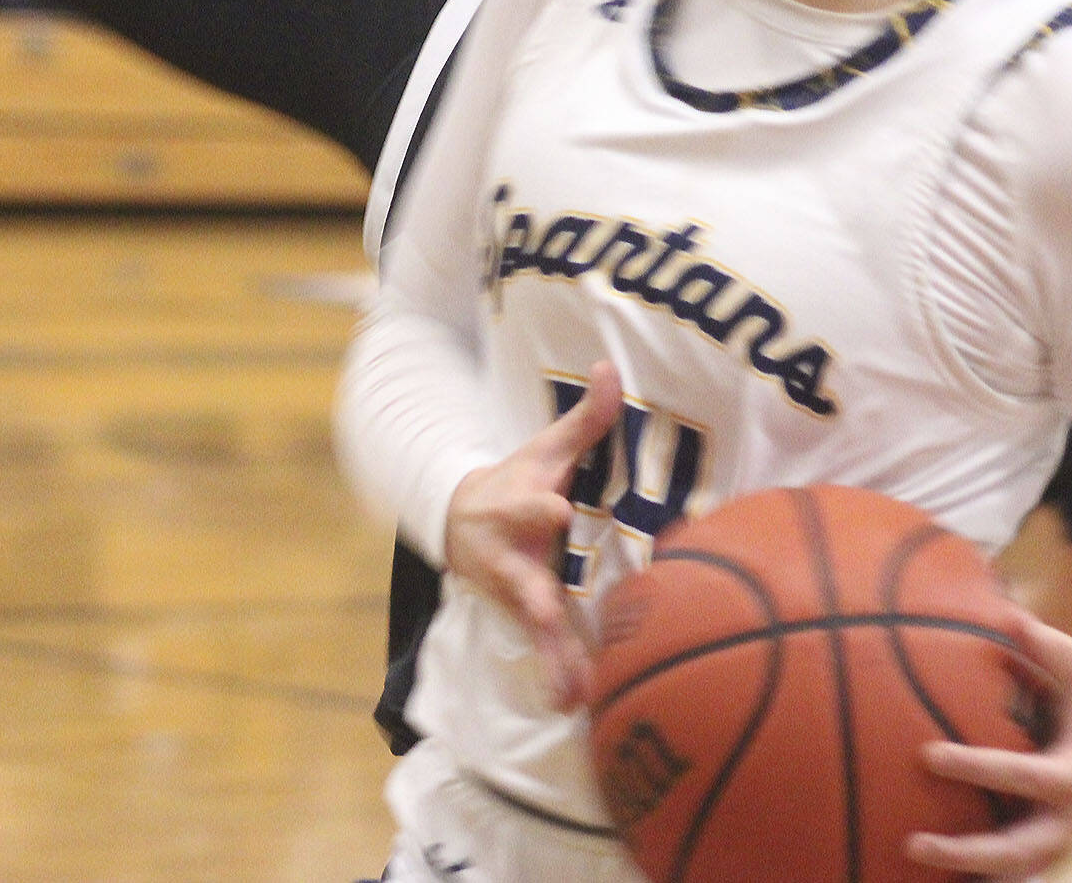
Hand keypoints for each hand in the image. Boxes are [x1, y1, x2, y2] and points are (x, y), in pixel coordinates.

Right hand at [444, 359, 621, 709]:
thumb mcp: (546, 446)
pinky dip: (557, 675)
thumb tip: (610, 366)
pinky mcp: (525, 613)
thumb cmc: (520, 476)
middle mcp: (514, 554)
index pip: (532, 505)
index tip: (557, 509)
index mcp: (521, 505)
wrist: (461, 517)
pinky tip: (572, 705)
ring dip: (552, 656)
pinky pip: (544, 648)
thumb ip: (585, 416)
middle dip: (538, 601)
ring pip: (535, 625)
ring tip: (572, 693)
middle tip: (547, 617)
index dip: (541, 508)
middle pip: (527, 579)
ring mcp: (517, 589)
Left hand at [907, 612, 1071, 878]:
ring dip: (963, 874)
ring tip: (908, 863)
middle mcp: (1069, 824)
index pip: (1024, 776)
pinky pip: (1007, 873)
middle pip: (1020, 853)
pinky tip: (918, 874)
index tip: (927, 756)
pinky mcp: (1041, 852)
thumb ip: (1050, 645)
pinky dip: (970, 876)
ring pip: (1012, 874)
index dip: (978, 769)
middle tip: (911, 843)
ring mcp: (1056, 846)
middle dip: (968, 854)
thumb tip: (1011, 615)